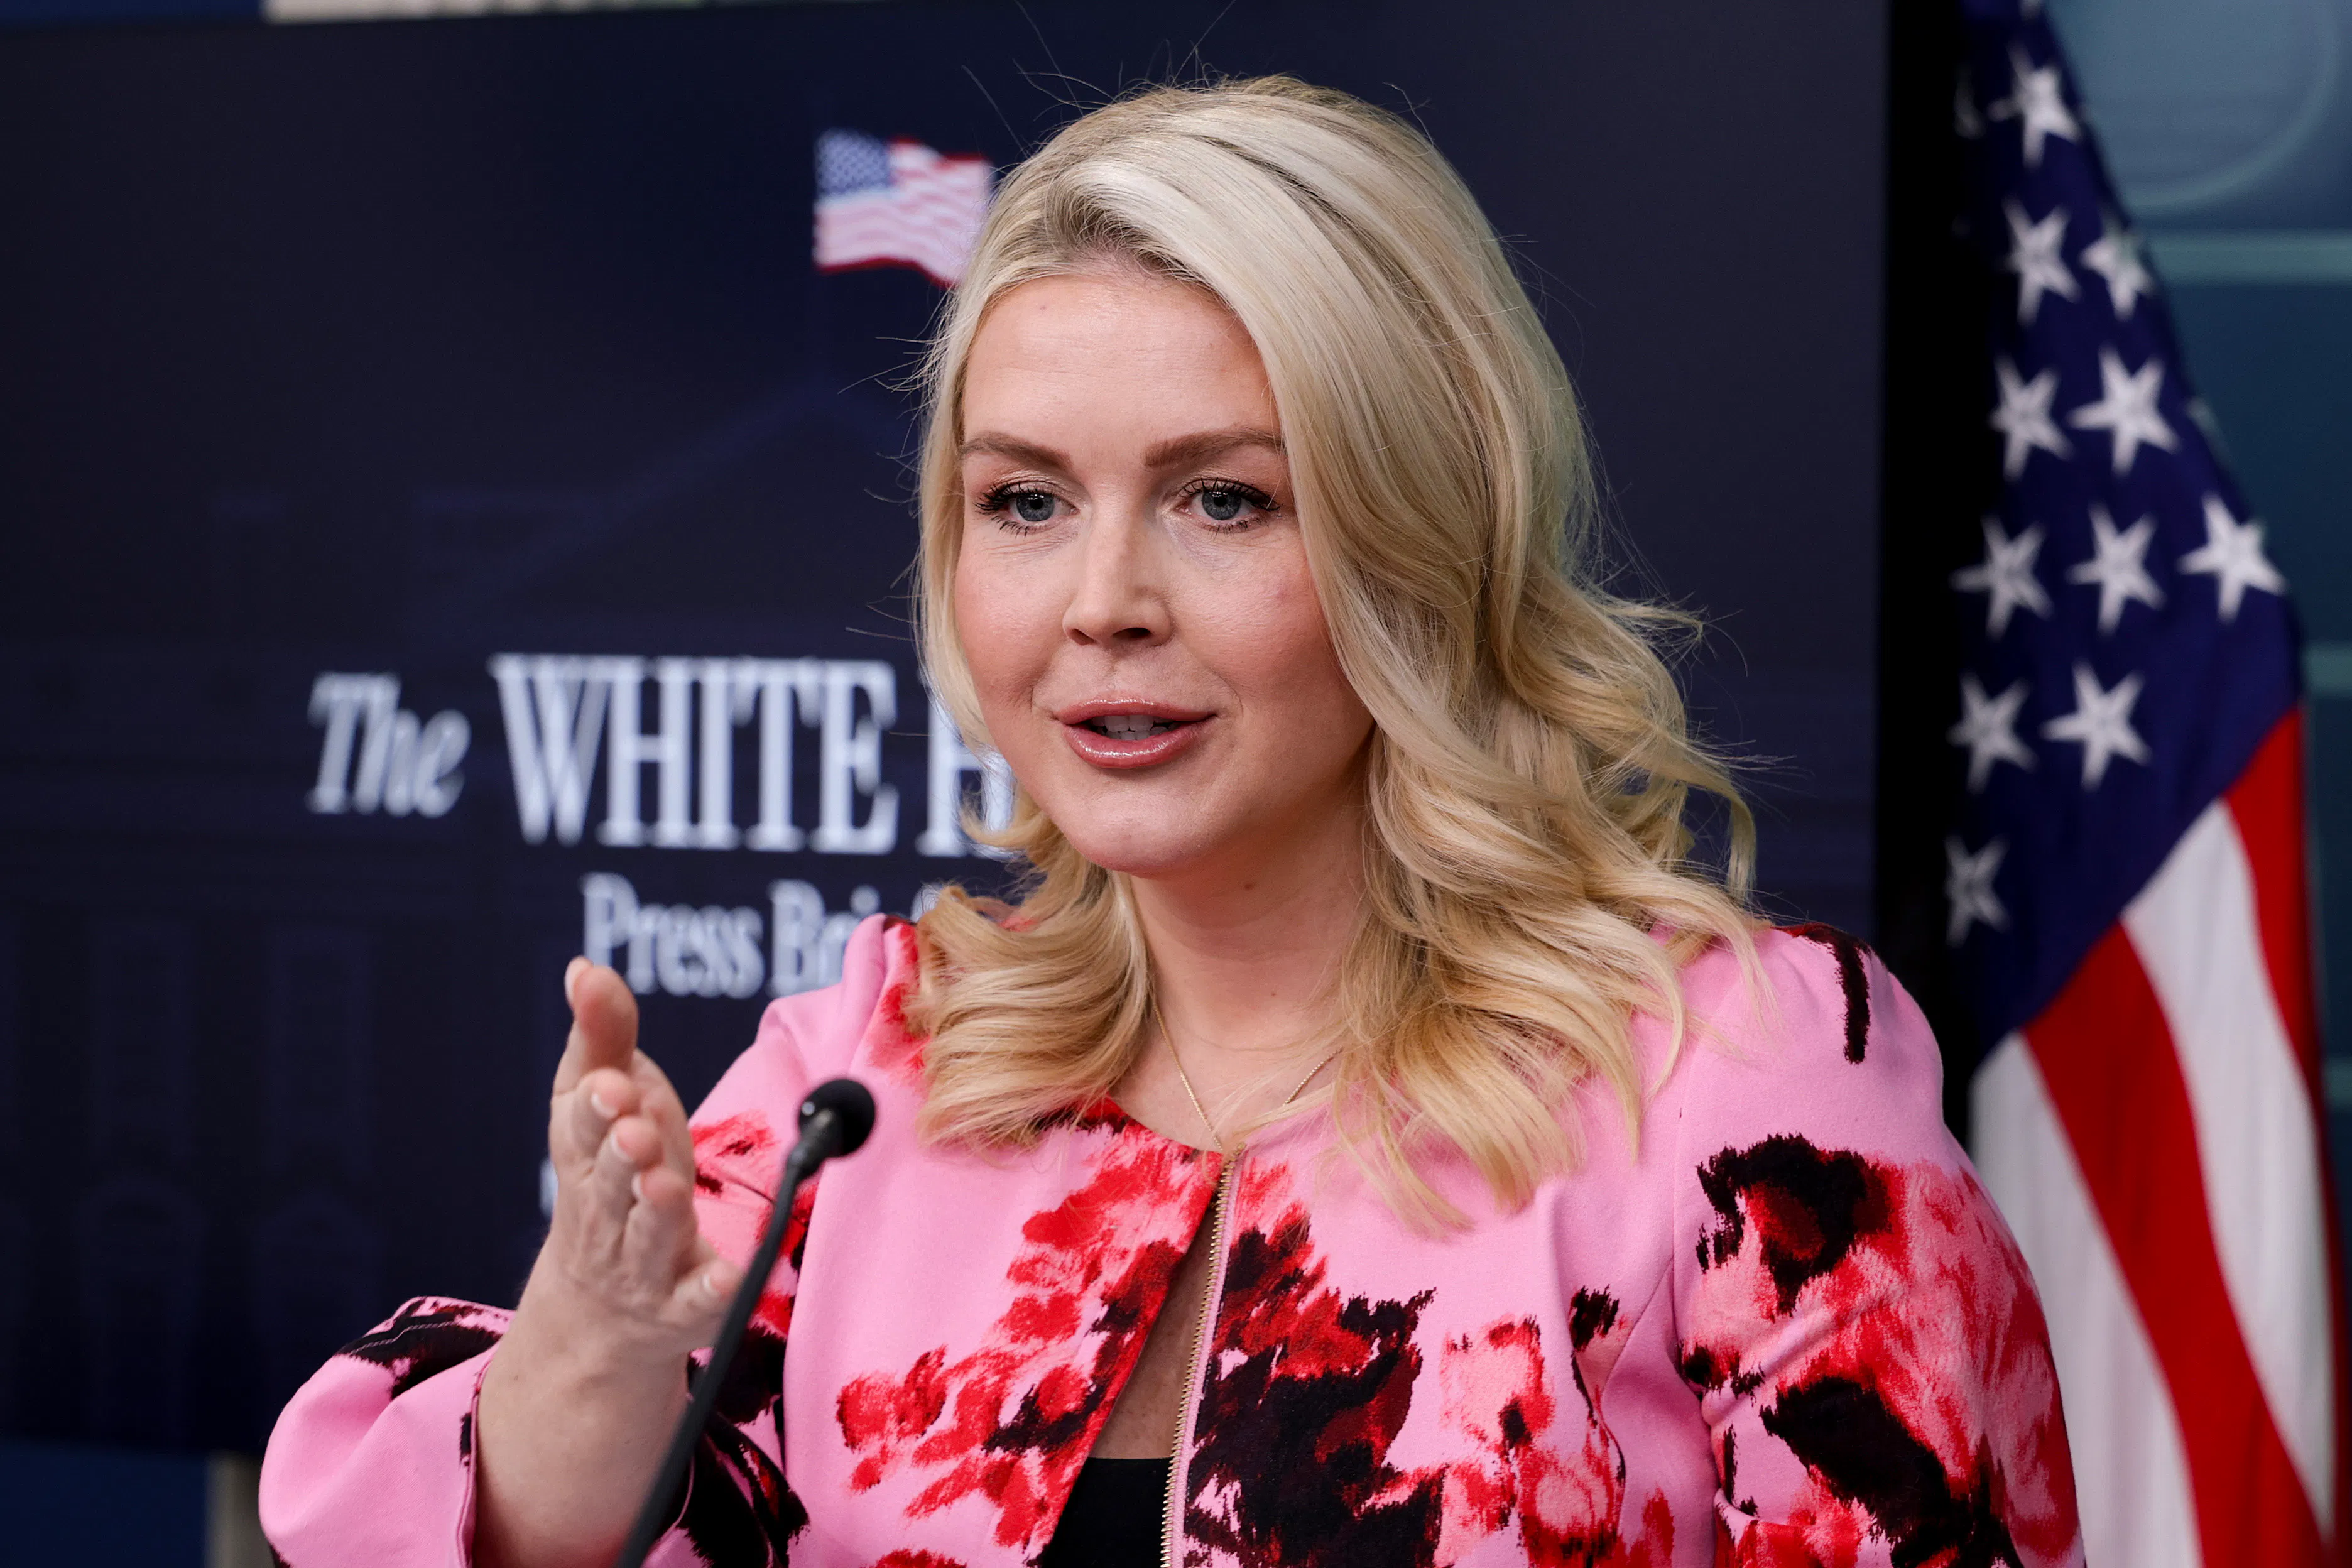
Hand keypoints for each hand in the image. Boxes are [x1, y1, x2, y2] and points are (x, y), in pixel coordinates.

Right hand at [475, 961, 737, 1567]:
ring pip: (647, 1237)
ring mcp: (643, 1263)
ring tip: (665, 1182)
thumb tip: (585, 966)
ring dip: (657, 1210)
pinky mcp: (684, 1306)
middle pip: (610, 1182)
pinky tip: (732, 1277)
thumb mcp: (606, 1103)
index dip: (595, 1106)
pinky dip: (713, 1290)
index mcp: (585, 1155)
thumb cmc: (613, 1175)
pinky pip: (698, 1301)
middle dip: (620, 1154)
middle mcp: (608, 1210)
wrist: (599, 1309)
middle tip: (633, 1127)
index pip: (580, 1126)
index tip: (611, 1084)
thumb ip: (603, 1035)